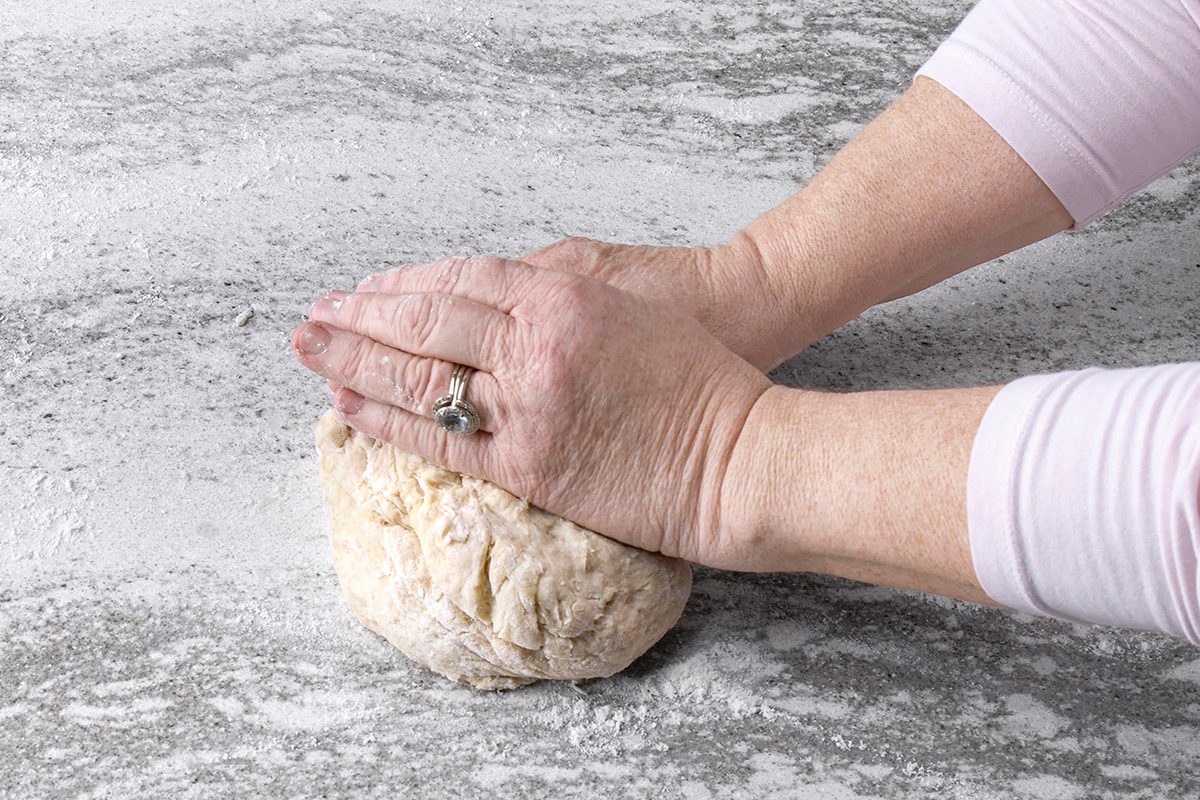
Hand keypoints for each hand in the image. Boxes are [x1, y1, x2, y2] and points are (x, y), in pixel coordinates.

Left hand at [292, 255, 771, 566]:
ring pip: (420, 375)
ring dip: (357, 360)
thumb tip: (489, 302)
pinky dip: (388, 420)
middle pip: (426, 320)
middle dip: (364, 315)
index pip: (460, 279)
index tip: (371, 287)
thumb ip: (555, 294)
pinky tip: (348, 405)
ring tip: (311, 349)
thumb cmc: (702, 373)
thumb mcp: (628, 304)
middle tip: (318, 314)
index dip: (407, 282)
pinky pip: (441, 437)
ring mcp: (527, 405)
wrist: (742, 450)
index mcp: (563, 294)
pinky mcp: (527, 465)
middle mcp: (533, 342)